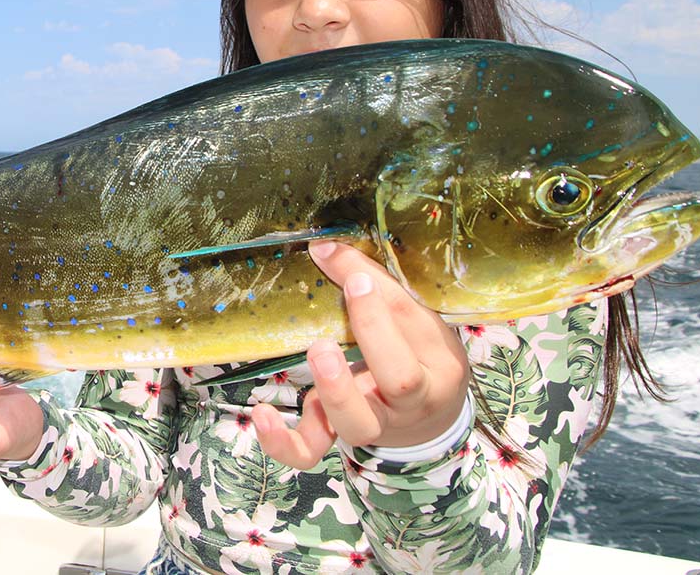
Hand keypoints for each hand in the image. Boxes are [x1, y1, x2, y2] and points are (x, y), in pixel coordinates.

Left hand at [253, 242, 469, 467]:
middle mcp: (410, 403)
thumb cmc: (420, 355)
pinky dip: (283, 442)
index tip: (353, 272)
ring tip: (318, 351)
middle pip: (399, 382)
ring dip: (335, 389)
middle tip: (352, 292)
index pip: (413, 327)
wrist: (428, 419)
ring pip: (356, 425)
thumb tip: (324, 246)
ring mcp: (373, 424)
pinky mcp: (337, 436)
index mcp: (437, 364)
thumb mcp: (415, 321)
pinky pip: (310, 452)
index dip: (382, 299)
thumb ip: (376, 286)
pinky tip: (262, 414)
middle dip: (372, 334)